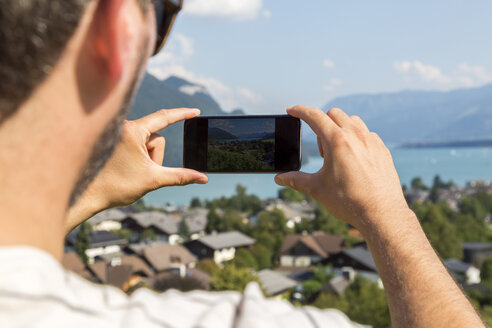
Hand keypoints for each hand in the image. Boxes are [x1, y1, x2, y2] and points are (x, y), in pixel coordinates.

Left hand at [65, 108, 207, 231]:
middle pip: (156, 138)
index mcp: (133, 131)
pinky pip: (136, 144)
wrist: (87, 195)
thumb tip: (203, 177)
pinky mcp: (113, 140)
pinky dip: (138, 157)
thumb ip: (180, 176)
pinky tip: (125, 168)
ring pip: (146, 143)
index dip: (182, 114)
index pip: (164, 117)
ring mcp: (117, 133)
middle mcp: (123, 127)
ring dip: (146, 159)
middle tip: (141, 172)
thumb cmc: (116, 186)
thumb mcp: (153, 180)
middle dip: (155, 157)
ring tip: (130, 172)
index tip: (196, 112)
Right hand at [275, 105, 407, 229]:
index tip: (291, 110)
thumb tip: (279, 179)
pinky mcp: (382, 149)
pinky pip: (367, 134)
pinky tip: (354, 159)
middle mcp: (355, 135)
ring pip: (352, 121)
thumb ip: (296, 180)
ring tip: (337, 154)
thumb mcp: (317, 189)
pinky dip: (356, 138)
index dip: (299, 111)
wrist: (381, 214)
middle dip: (322, 124)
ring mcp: (371, 141)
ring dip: (340, 128)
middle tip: (322, 151)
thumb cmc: (349, 201)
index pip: (314, 116)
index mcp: (336, 141)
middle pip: (333, 114)